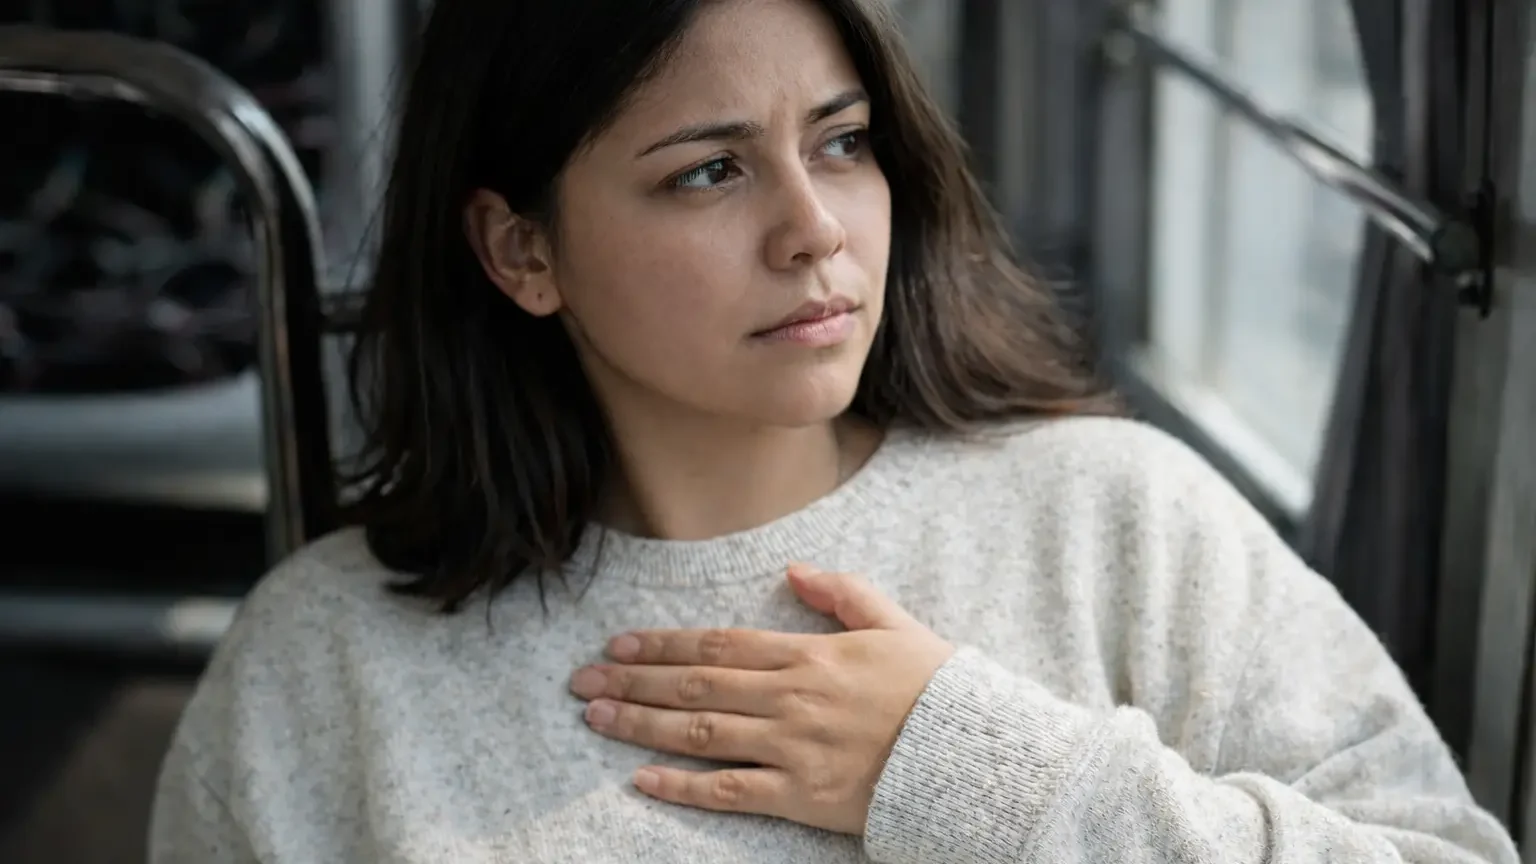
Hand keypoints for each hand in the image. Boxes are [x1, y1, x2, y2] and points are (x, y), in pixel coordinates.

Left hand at [568, 565, 954, 834]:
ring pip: (699, 733)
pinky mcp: (801, 796)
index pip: (717, 643)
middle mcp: (790, 697)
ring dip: (641, 725)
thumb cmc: (937, 689)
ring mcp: (792, 747)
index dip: (662, 643)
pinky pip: (729, 791)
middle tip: (582, 681)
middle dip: (633, 681)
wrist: (975, 755)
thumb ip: (842, 593)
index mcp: (809, 654)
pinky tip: (642, 780)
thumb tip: (792, 569)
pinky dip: (682, 787)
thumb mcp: (895, 625)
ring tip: (596, 718)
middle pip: (694, 684)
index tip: (619, 644)